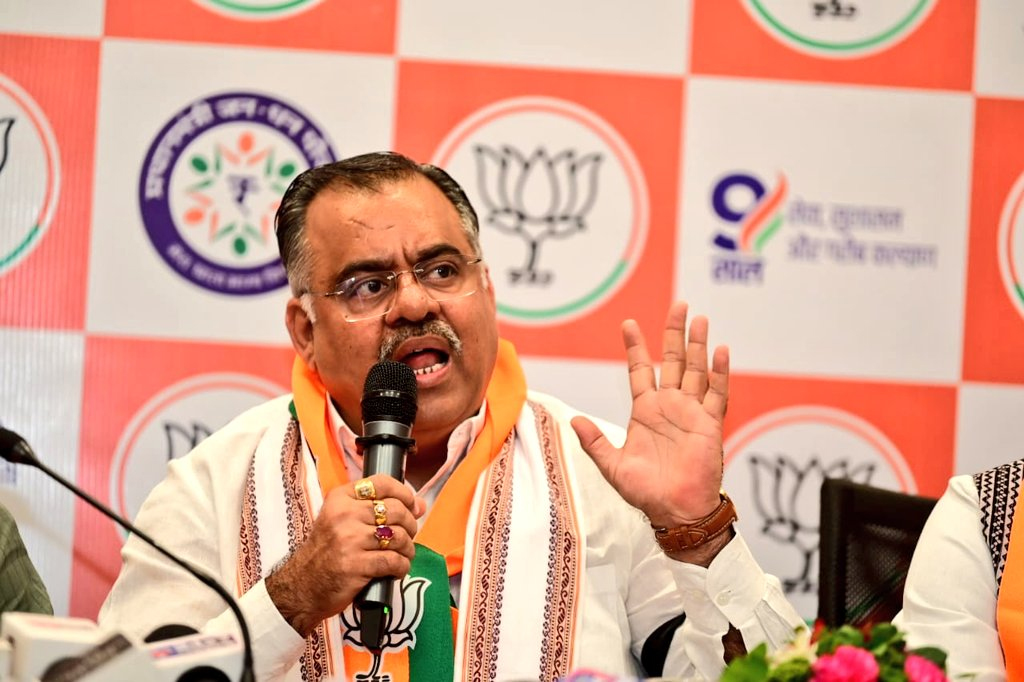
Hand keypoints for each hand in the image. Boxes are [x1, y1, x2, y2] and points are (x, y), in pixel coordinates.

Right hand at [265, 474, 424, 635]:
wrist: (302, 586)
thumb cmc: (327, 552)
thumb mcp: (343, 521)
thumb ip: (377, 509)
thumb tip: (420, 505)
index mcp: (340, 498)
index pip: (382, 483)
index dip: (405, 493)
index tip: (412, 506)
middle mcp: (344, 515)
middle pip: (397, 510)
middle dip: (410, 525)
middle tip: (406, 536)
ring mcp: (349, 540)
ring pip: (398, 536)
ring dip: (408, 548)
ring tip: (402, 555)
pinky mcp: (356, 565)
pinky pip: (394, 561)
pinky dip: (402, 567)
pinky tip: (396, 570)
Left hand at [571, 301, 728, 528]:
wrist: (675, 512)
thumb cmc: (646, 492)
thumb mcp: (613, 466)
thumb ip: (595, 442)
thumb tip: (574, 420)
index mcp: (646, 412)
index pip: (640, 370)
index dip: (635, 347)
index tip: (629, 324)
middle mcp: (670, 407)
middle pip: (673, 361)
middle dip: (674, 334)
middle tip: (679, 306)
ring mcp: (691, 413)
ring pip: (697, 370)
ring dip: (698, 345)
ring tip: (700, 319)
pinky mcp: (710, 425)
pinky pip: (717, 394)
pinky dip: (720, 372)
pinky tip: (721, 351)